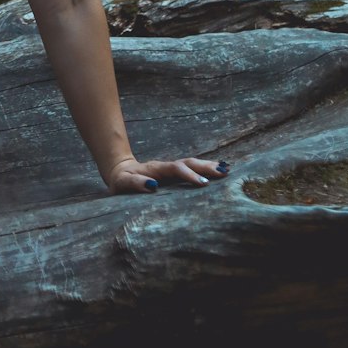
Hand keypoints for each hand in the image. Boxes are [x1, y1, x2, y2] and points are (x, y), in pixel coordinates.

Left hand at [105, 155, 230, 194]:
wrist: (120, 171)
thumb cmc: (121, 181)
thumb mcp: (122, 183)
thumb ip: (135, 183)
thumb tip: (152, 185)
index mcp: (155, 169)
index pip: (175, 169)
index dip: (189, 175)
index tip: (203, 184)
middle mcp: (166, 166)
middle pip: (188, 162)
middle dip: (205, 167)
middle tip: (223, 173)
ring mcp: (171, 169)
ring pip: (192, 163)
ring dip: (208, 166)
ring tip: (227, 170)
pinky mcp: (174, 173)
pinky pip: (192, 169)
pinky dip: (205, 169)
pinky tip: (218, 171)